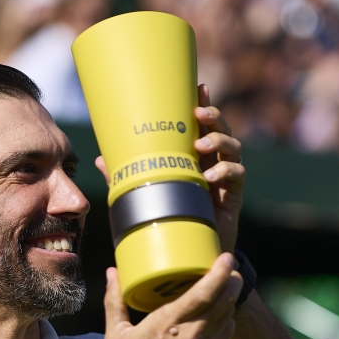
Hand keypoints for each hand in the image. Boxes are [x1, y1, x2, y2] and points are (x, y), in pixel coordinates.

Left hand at [92, 85, 244, 252]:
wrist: (189, 251)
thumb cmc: (168, 216)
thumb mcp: (144, 193)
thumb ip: (129, 175)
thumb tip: (101, 158)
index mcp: (193, 154)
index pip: (202, 124)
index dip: (204, 103)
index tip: (199, 87)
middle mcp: (211, 161)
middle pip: (221, 129)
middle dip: (214, 116)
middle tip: (199, 113)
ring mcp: (225, 177)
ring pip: (233, 147)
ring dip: (219, 140)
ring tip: (200, 145)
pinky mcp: (233, 195)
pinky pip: (237, 175)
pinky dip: (225, 172)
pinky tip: (210, 176)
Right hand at [103, 253, 241, 338]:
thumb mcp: (116, 336)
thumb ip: (114, 301)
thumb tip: (112, 273)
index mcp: (169, 323)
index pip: (205, 291)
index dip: (220, 271)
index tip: (225, 258)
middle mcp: (193, 334)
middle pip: (226, 298)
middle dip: (232, 278)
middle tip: (229, 268)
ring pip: (229, 313)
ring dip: (230, 298)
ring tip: (225, 287)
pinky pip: (228, 332)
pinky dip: (225, 319)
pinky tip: (217, 315)